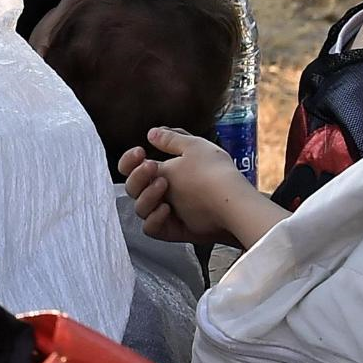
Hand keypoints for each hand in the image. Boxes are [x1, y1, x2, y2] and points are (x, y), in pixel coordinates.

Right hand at [123, 127, 259, 247]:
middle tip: (152, 168)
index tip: (140, 152)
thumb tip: (152, 132)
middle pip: (132, 188)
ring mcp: (167, 212)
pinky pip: (151, 229)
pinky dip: (154, 219)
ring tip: (164, 186)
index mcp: (165, 172)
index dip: (129, 161)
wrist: (232, 200)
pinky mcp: (173, 230)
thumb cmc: (213, 171)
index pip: (133, 168)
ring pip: (140, 208)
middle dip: (138, 177)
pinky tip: (166, 209)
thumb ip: (170, 139)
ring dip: (146, 196)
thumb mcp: (193, 147)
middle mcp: (162, 193)